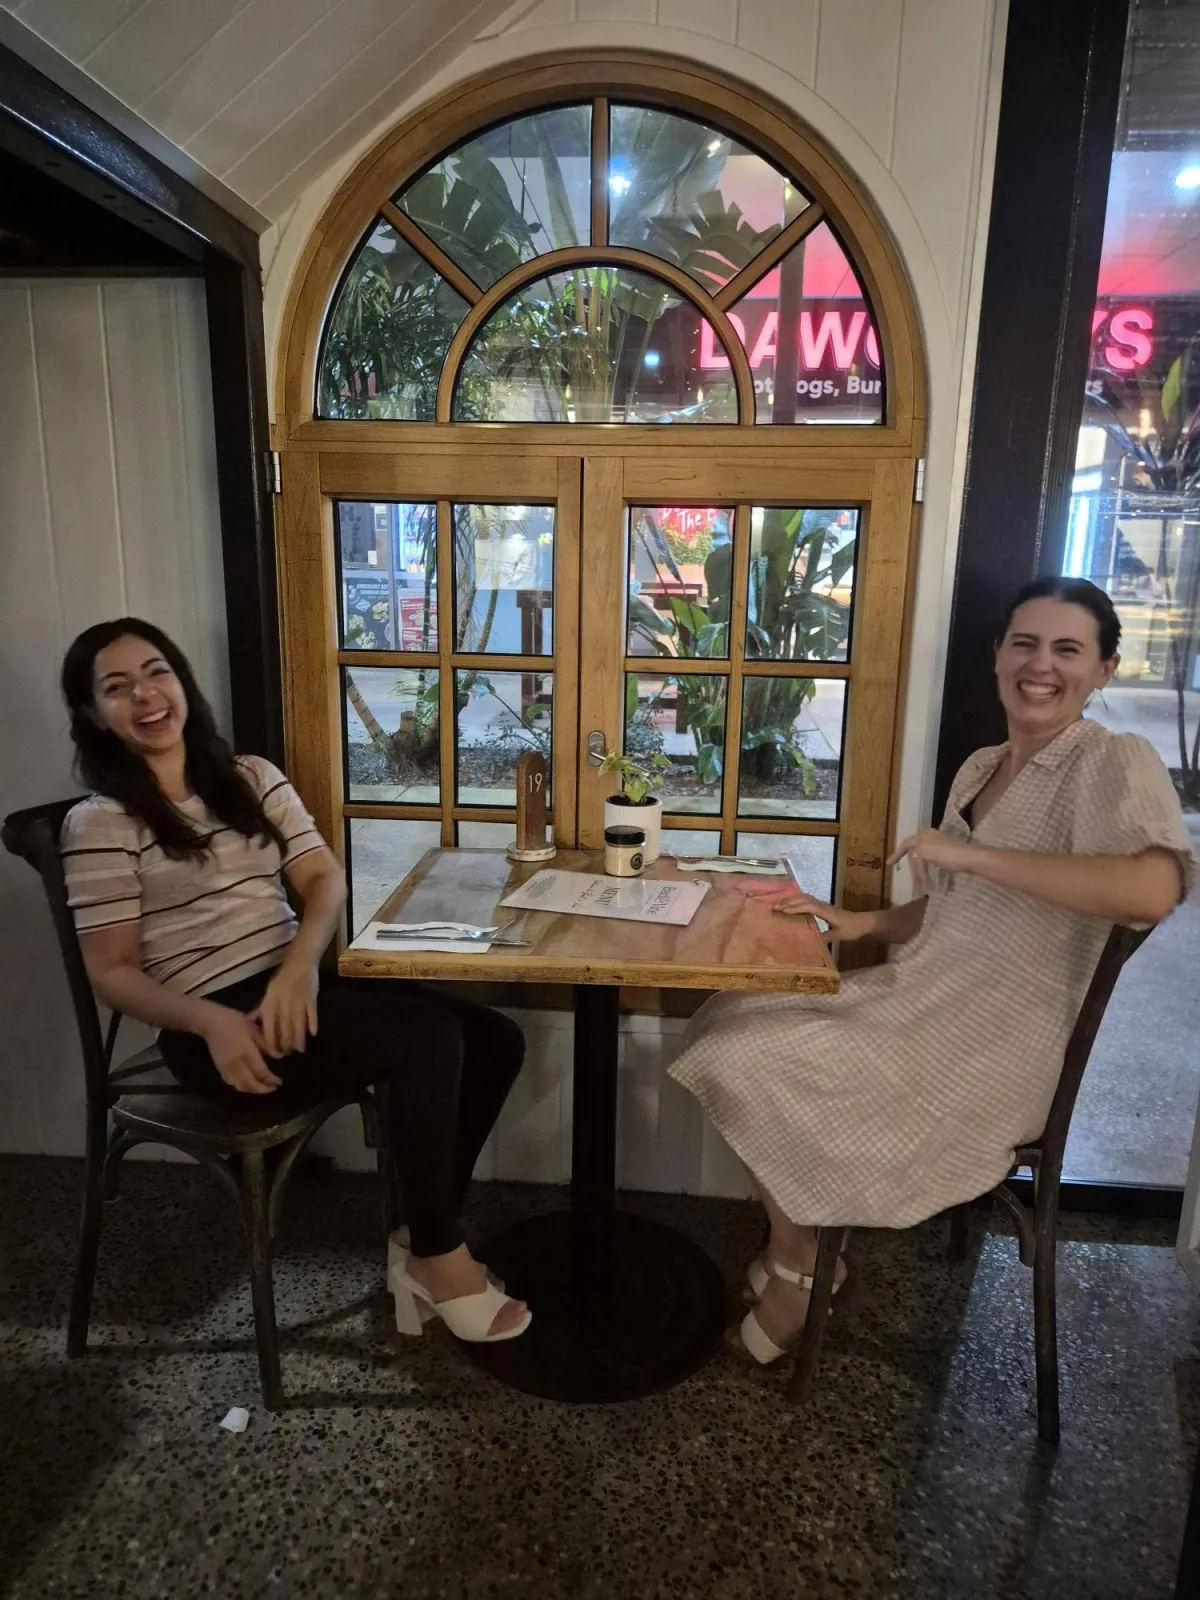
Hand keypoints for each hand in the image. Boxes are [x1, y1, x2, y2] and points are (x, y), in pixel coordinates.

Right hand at [201, 1005, 280, 1094]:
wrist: (210, 1022)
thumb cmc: (234, 1022)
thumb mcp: (254, 1029)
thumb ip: (265, 1045)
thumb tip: (278, 1056)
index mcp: (246, 1053)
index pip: (261, 1072)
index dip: (271, 1080)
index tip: (279, 1082)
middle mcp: (236, 1064)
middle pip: (250, 1084)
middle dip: (262, 1089)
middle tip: (272, 1088)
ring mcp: (226, 1068)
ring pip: (240, 1086)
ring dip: (252, 1090)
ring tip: (261, 1088)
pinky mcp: (219, 1068)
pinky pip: (231, 1083)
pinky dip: (240, 1087)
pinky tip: (246, 1084)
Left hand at [252, 960, 318, 1057]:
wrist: (299, 962)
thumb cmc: (282, 979)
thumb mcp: (268, 993)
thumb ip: (261, 1010)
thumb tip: (250, 1023)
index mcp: (270, 1001)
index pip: (269, 1025)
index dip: (271, 1040)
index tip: (274, 1053)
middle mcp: (283, 1002)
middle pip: (284, 1027)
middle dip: (286, 1043)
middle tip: (288, 1054)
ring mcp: (298, 999)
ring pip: (297, 1023)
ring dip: (299, 1038)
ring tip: (299, 1050)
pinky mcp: (311, 997)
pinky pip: (312, 1012)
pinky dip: (312, 1023)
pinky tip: (313, 1034)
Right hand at [750, 883, 876, 942]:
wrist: (863, 923)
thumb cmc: (852, 929)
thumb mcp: (839, 936)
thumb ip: (825, 938)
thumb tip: (810, 943)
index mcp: (825, 911)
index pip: (808, 906)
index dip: (794, 908)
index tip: (782, 911)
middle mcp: (822, 905)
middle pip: (803, 898)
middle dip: (788, 902)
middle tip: (773, 908)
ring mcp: (822, 904)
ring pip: (804, 897)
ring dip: (790, 900)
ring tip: (778, 905)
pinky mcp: (822, 906)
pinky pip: (806, 900)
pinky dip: (796, 900)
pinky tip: (789, 906)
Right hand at [888, 828, 971, 895]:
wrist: (968, 858)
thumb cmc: (946, 854)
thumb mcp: (924, 851)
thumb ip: (913, 853)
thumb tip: (911, 858)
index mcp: (923, 835)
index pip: (906, 844)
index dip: (897, 854)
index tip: (889, 864)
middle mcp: (930, 837)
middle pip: (915, 854)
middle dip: (914, 869)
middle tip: (914, 881)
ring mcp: (939, 845)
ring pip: (924, 859)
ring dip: (922, 872)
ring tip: (922, 884)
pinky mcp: (947, 854)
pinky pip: (931, 863)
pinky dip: (929, 871)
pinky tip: (930, 878)